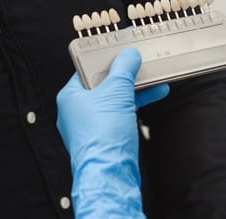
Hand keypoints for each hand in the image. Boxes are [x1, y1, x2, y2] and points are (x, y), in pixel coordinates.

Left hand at [56, 48, 168, 218]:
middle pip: (103, 83)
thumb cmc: (103, 135)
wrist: (109, 175)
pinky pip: (121, 113)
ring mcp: (90, 126)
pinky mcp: (105, 138)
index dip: (106, 59)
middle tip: (141, 63)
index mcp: (70, 96)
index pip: (87, 69)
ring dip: (136, 89)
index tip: (122, 50)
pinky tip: (155, 94)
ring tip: (155, 78)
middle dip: (126, 74)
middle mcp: (77, 111)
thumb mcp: (116, 92)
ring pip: (114, 99)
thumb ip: (123, 69)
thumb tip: (128, 55)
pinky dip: (136, 104)